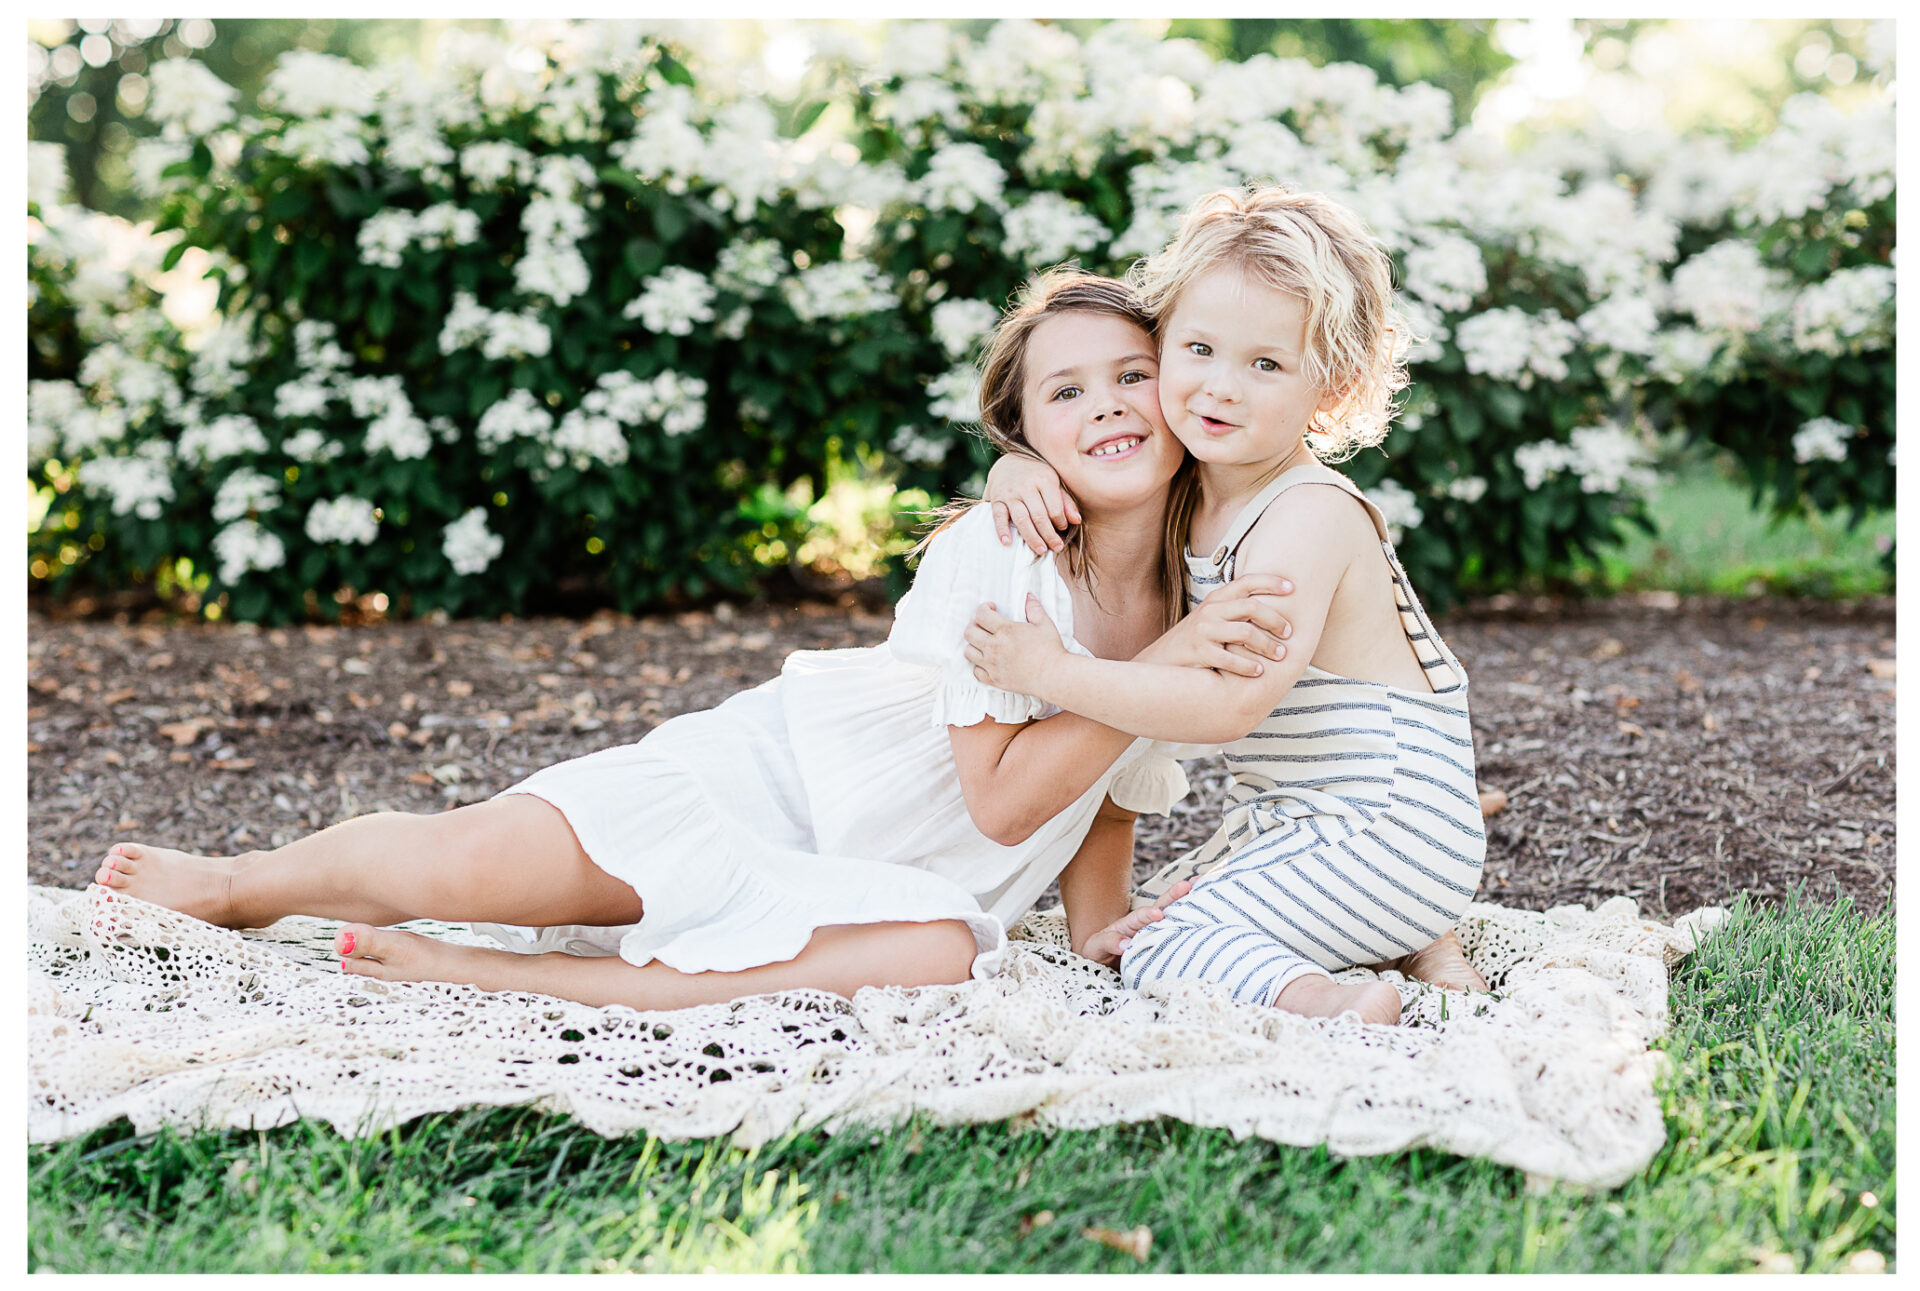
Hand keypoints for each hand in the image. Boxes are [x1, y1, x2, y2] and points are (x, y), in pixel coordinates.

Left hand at [962, 595, 1067, 694]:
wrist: (1054, 676)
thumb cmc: (1050, 649)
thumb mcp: (1044, 624)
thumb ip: (1034, 608)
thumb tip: (1028, 596)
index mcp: (1006, 630)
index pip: (981, 615)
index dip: (983, 608)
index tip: (991, 609)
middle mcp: (995, 647)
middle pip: (969, 632)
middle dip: (974, 625)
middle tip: (984, 625)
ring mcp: (993, 665)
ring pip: (968, 652)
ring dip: (974, 645)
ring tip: (984, 643)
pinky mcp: (995, 680)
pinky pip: (976, 672)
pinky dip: (979, 666)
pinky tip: (988, 661)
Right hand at [984, 453, 1077, 553]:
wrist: (1011, 459)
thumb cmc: (1038, 474)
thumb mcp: (1054, 481)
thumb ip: (1066, 501)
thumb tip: (1076, 521)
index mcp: (1045, 479)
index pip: (1055, 508)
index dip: (1061, 522)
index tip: (1062, 529)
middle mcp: (1026, 486)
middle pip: (1039, 516)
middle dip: (1049, 535)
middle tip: (1056, 548)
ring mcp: (1010, 493)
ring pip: (1021, 519)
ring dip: (1031, 537)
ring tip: (1041, 550)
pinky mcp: (996, 498)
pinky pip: (998, 516)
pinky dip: (1002, 530)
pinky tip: (1008, 542)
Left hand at [1080, 880, 1192, 965]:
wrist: (1104, 961)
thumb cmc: (1098, 951)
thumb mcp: (1096, 946)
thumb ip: (1109, 942)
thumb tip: (1126, 945)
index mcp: (1128, 924)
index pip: (1139, 917)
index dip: (1148, 914)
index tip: (1158, 914)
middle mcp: (1144, 924)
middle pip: (1161, 907)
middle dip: (1173, 896)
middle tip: (1188, 884)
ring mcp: (1154, 931)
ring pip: (1172, 916)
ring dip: (1186, 904)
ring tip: (1201, 888)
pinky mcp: (1162, 942)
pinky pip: (1177, 932)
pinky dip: (1190, 923)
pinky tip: (1207, 916)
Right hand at [1135, 575, 1294, 677]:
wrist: (1160, 661)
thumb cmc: (1194, 641)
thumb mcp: (1210, 619)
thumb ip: (1233, 610)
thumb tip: (1271, 609)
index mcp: (1216, 599)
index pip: (1247, 581)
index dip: (1271, 582)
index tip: (1292, 588)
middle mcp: (1210, 611)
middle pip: (1252, 607)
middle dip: (1276, 620)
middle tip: (1289, 633)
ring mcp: (1203, 630)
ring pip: (1246, 633)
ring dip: (1268, 645)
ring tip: (1281, 655)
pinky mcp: (1199, 652)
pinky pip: (1231, 658)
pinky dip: (1248, 666)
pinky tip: (1258, 671)